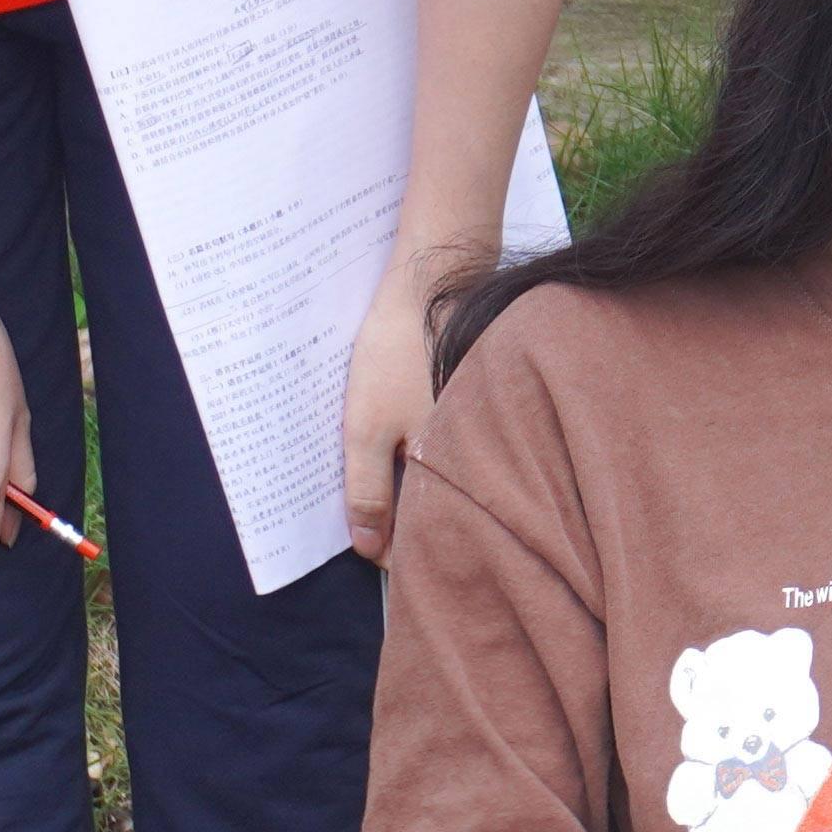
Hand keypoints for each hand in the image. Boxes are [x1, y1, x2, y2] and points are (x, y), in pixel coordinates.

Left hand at [343, 261, 451, 561]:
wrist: (433, 281)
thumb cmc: (397, 352)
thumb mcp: (367, 425)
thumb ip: (368, 489)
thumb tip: (369, 550)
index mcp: (450, 469)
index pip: (424, 533)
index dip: (394, 548)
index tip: (366, 550)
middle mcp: (470, 455)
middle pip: (430, 507)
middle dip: (397, 518)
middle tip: (361, 521)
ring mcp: (470, 428)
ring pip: (433, 476)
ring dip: (404, 484)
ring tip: (370, 483)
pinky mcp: (464, 405)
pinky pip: (437, 443)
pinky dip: (412, 449)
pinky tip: (390, 438)